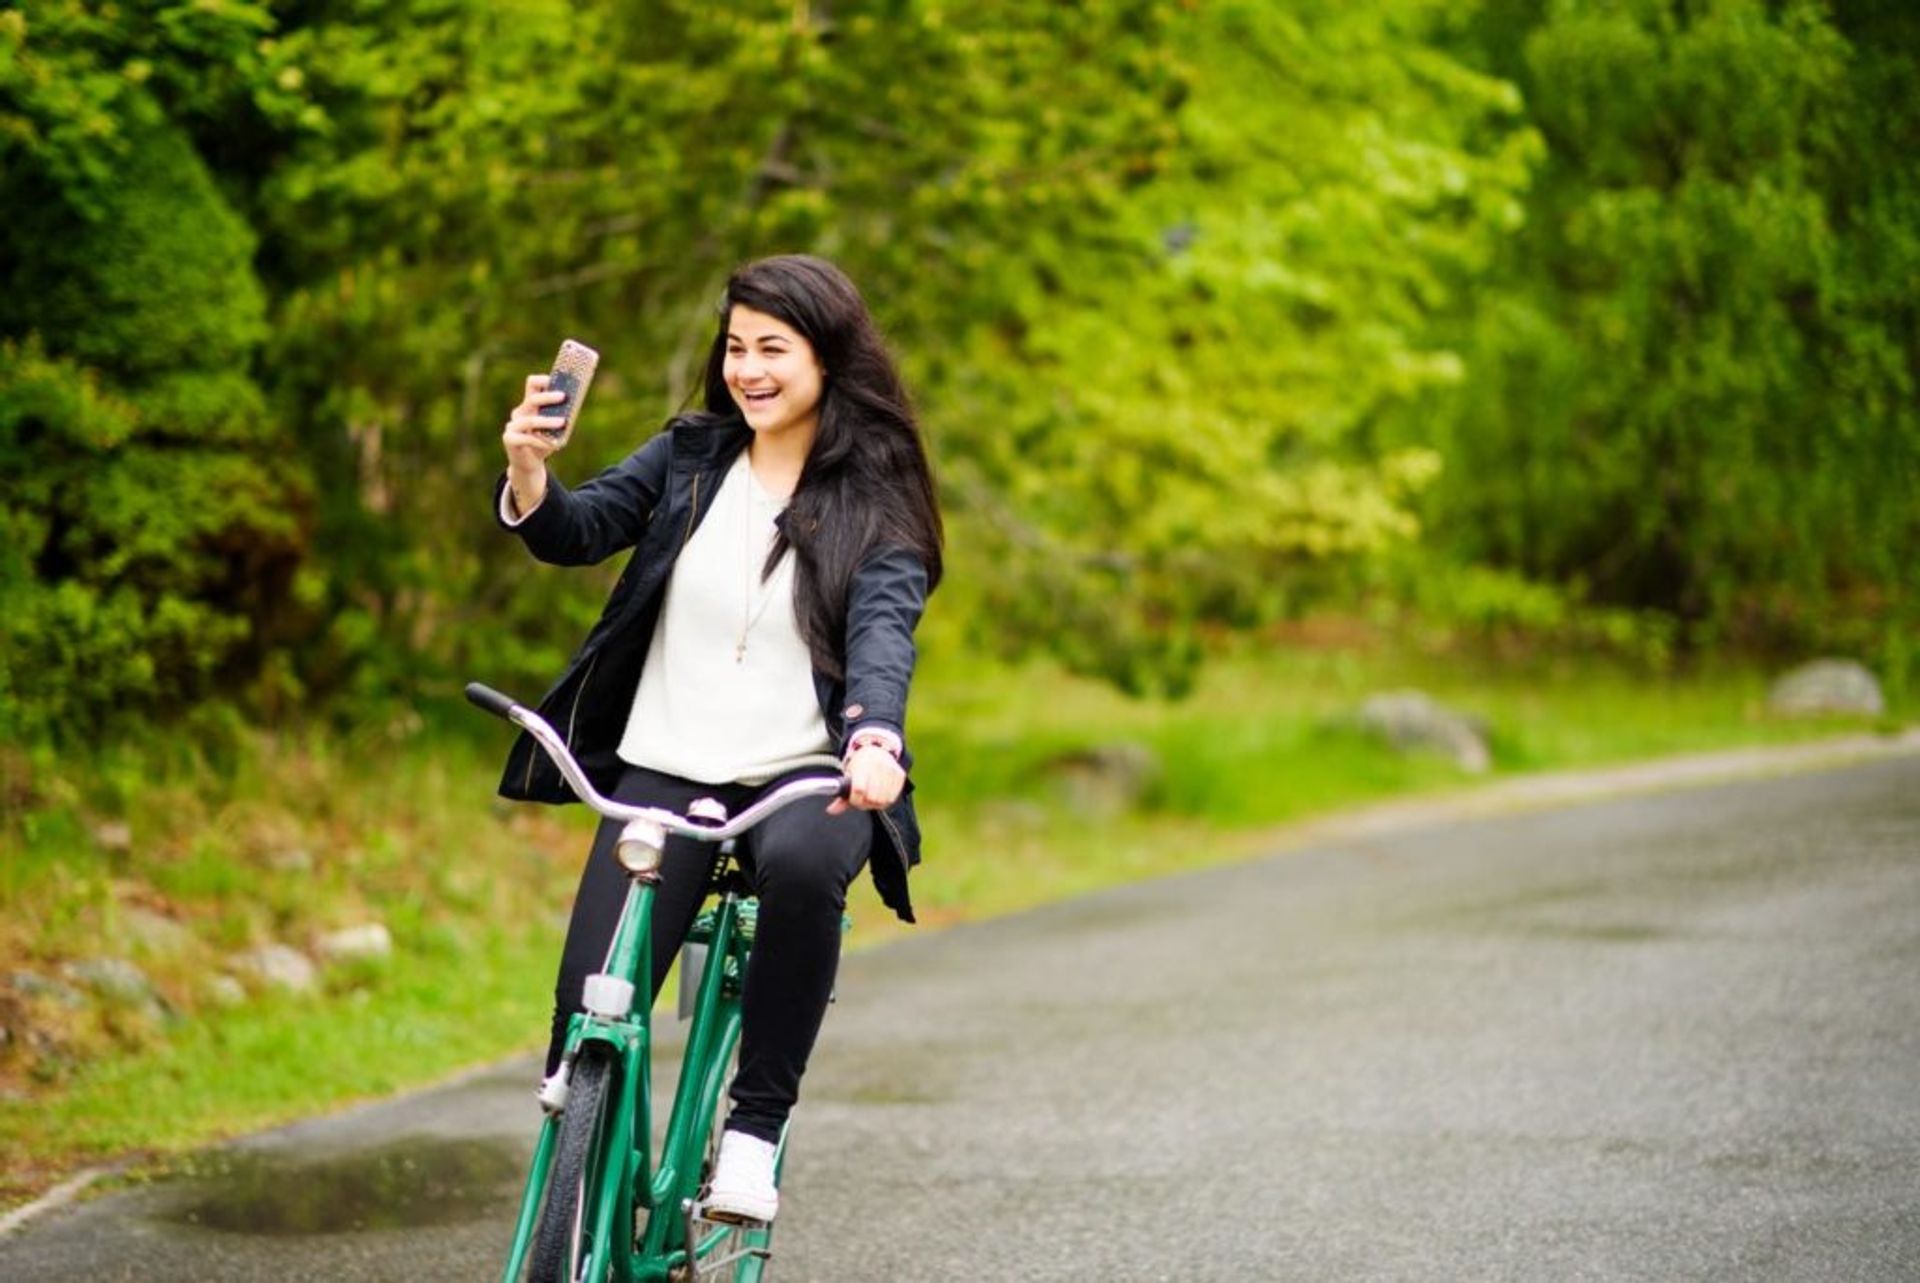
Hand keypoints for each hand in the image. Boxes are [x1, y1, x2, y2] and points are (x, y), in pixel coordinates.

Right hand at [501, 374, 569, 510]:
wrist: (529, 464)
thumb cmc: (544, 442)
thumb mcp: (554, 429)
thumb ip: (561, 417)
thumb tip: (576, 405)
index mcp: (530, 405)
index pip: (532, 385)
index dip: (542, 380)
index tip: (556, 380)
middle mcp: (520, 412)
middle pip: (532, 399)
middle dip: (548, 397)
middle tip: (563, 397)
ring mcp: (513, 425)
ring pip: (529, 420)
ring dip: (547, 421)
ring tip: (562, 422)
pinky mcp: (509, 439)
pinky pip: (526, 438)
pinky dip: (540, 441)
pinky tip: (552, 445)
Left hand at [828, 743, 904, 814]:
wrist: (877, 749)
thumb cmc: (860, 764)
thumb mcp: (849, 775)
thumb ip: (842, 796)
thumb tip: (831, 811)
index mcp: (862, 765)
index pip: (859, 789)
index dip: (855, 800)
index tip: (853, 800)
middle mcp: (878, 766)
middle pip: (872, 798)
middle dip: (865, 803)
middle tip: (862, 800)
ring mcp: (890, 770)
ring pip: (883, 800)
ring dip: (875, 803)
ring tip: (870, 798)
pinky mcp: (900, 775)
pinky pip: (893, 797)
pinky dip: (885, 800)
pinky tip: (880, 795)